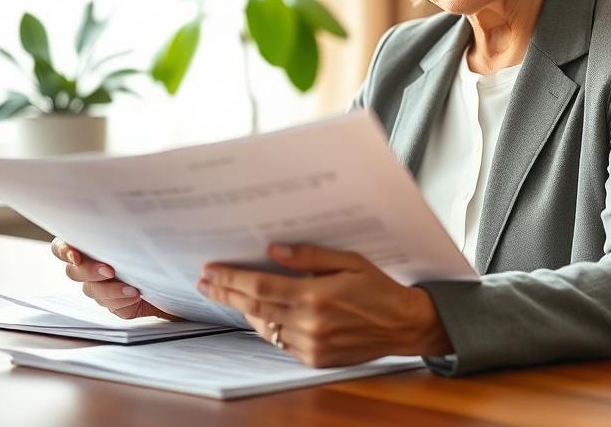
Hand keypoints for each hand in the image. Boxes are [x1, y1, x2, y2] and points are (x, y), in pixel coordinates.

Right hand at [50, 237, 182, 320]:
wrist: (183, 272)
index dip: (64, 249)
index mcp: (95, 242)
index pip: (64, 245)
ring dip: (109, 289)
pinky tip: (135, 295)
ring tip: (131, 288)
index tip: (75, 254)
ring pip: (92, 290)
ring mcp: (103, 286)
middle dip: (89, 270)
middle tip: (109, 270)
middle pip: (74, 271)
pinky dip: (121, 300)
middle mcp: (93, 265)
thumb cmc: (165, 245)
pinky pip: (111, 305)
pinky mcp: (117, 303)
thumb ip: (148, 224)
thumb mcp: (157, 229)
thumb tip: (147, 215)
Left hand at [197, 243, 452, 367]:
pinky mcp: (315, 359)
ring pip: (264, 327)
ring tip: (229, 293)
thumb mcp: (350, 260)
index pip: (260, 287)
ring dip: (244, 309)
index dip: (231, 278)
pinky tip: (262, 313)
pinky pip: (280, 342)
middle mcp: (309, 323)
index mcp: (316, 296)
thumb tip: (274, 251)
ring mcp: (311, 345)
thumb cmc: (379, 288)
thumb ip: (310, 256)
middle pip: (254, 307)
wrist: (404, 324)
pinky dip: (268, 326)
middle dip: (226, 292)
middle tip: (206, 282)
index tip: (211, 270)